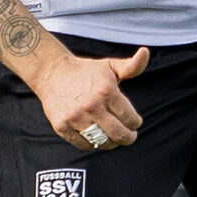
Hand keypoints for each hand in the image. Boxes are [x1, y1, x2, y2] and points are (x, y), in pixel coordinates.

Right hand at [29, 47, 148, 151]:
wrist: (51, 73)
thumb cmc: (86, 70)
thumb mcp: (110, 66)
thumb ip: (132, 65)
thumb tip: (145, 52)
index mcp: (106, 91)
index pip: (130, 119)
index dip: (136, 123)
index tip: (135, 122)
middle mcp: (91, 105)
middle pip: (118, 134)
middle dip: (128, 137)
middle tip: (130, 136)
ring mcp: (75, 117)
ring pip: (101, 142)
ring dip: (112, 143)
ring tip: (114, 138)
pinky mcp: (62, 126)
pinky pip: (83, 144)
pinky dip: (93, 144)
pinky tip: (97, 138)